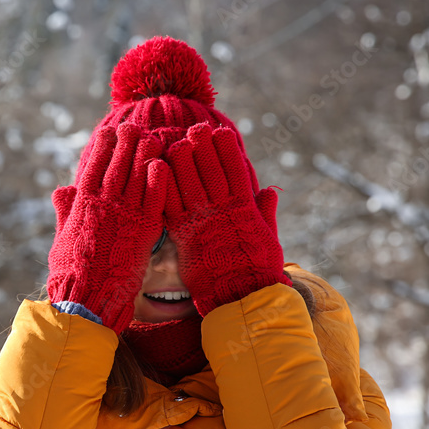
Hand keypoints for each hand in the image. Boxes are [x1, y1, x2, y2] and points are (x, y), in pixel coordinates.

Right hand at [47, 122, 169, 333]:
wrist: (87, 299)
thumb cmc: (70, 274)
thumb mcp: (62, 238)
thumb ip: (65, 212)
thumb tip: (61, 191)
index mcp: (82, 204)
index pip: (94, 166)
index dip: (102, 147)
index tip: (108, 132)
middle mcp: (103, 204)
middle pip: (118, 163)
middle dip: (126, 142)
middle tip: (134, 127)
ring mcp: (125, 214)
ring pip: (138, 174)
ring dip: (144, 153)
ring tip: (151, 137)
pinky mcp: (145, 229)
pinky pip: (155, 197)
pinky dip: (158, 178)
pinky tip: (163, 164)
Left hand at [164, 122, 289, 314]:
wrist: (240, 299)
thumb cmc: (257, 271)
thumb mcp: (268, 239)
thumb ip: (264, 213)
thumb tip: (268, 190)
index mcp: (244, 209)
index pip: (235, 171)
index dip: (227, 150)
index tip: (221, 132)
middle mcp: (222, 212)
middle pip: (209, 172)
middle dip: (203, 148)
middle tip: (195, 129)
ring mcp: (202, 222)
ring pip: (189, 184)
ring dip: (183, 161)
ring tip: (178, 143)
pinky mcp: (184, 236)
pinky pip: (172, 207)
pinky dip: (166, 188)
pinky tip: (159, 171)